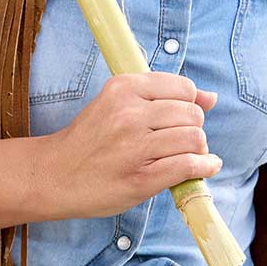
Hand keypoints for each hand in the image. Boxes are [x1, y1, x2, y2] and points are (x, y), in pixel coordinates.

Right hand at [40, 72, 221, 220]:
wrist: (54, 175)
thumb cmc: (90, 140)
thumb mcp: (116, 104)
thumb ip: (162, 96)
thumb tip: (212, 97)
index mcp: (123, 88)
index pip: (183, 87)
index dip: (189, 104)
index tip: (178, 118)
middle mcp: (128, 113)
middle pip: (192, 114)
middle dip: (194, 128)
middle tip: (180, 141)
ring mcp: (134, 147)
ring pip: (194, 139)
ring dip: (198, 150)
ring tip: (186, 156)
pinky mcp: (140, 178)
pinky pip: (188, 166)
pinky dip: (204, 167)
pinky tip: (204, 168)